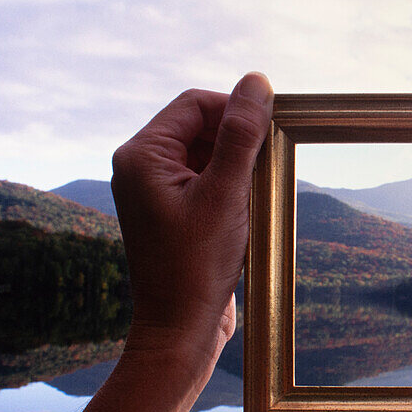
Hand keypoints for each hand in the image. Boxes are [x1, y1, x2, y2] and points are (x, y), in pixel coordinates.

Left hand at [111, 73, 272, 365]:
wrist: (181, 328)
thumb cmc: (197, 265)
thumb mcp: (226, 193)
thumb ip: (241, 134)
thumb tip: (256, 82)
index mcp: (141, 155)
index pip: (195, 103)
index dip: (236, 110)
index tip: (271, 133)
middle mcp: (140, 167)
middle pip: (200, 126)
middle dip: (238, 141)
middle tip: (263, 171)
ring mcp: (155, 191)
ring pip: (207, 154)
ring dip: (238, 167)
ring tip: (250, 200)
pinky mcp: (172, 212)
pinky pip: (206, 180)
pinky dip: (232, 188)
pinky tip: (245, 213)